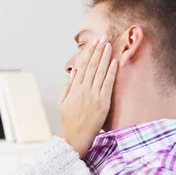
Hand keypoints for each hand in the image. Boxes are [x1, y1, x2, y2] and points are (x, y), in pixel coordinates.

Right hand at [58, 35, 116, 156]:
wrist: (76, 137)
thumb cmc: (69, 121)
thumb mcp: (62, 102)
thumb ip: (67, 86)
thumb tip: (72, 72)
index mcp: (74, 88)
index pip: (82, 66)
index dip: (88, 53)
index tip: (92, 43)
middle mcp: (83, 89)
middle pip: (92, 65)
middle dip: (97, 50)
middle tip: (103, 38)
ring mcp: (94, 95)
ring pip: (100, 72)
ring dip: (105, 57)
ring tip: (108, 45)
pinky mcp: (103, 102)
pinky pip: (107, 84)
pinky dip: (111, 72)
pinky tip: (114, 62)